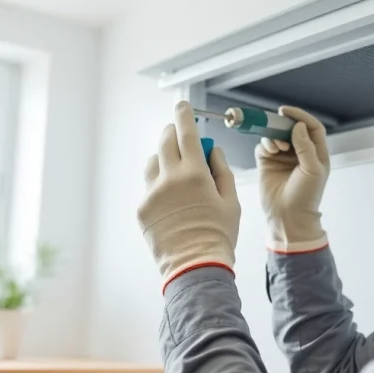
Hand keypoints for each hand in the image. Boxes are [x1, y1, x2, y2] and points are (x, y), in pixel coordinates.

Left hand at [137, 101, 240, 289]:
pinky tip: (172, 201)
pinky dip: (160, 186)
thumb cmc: (219, 234)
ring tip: (176, 170)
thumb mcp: (231, 201)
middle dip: (172, 132)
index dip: (184, 115)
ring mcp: (152, 194)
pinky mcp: (143, 209)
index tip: (183, 105)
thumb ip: (221, 170)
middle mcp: (169, 179)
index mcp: (194, 174)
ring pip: (153, 163)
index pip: (186, 133)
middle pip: (165, 142)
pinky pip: (149, 188)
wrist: (196, 266)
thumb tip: (212, 150)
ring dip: (163, 158)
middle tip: (179, 132)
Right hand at [255, 106, 329, 252]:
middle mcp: (299, 152)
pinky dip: (265, 145)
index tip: (286, 111)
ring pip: (276, 135)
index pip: (311, 127)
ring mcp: (282, 157)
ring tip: (276, 147)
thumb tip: (298, 126)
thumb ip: (306, 146)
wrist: (288, 217)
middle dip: (283, 124)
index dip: (300, 116)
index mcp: (316, 153)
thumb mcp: (312, 170)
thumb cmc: (305, 197)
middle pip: (291, 128)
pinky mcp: (267, 163)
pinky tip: (269, 152)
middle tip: (275, 122)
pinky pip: (264, 146)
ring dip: (274, 136)